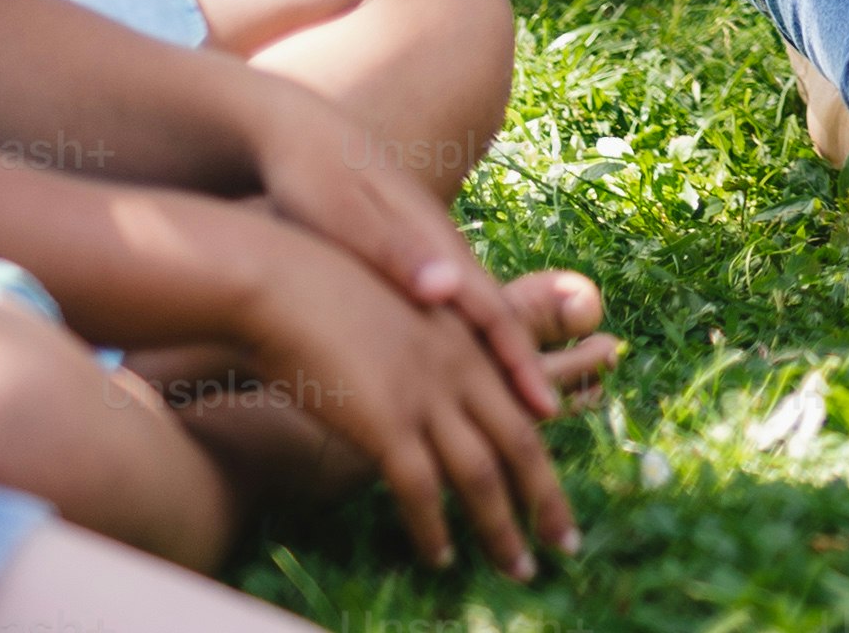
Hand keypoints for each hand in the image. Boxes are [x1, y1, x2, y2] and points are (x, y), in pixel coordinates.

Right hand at [235, 222, 578, 577]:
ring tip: (518, 568)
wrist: (280, 280)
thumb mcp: (397, 311)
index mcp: (467, 335)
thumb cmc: (325, 290)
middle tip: (568, 545)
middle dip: (546, 500)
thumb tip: (433, 383)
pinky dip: (433, 529)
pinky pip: (421, 490)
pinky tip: (440, 556)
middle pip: (521, 443)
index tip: (562, 471)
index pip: (528, 398)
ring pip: (483, 475)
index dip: (550, 443)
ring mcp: (427, 394)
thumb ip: (426, 346)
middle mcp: (460, 365)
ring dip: (501, 529)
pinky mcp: (385, 422)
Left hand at [248, 94, 556, 416]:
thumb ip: (394, 250)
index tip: (544, 408)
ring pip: (470, 312)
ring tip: (514, 403)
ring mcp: (422, 249)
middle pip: (492, 316)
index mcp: (432, 243)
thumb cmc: (309, 175)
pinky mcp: (401, 253)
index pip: (491, 311)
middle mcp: (439, 248)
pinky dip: (461, 339)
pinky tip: (455, 363)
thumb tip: (447, 290)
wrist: (292, 130)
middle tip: (549, 422)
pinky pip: (445, 305)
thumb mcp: (345, 212)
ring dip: (495, 357)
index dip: (518, 362)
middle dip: (521, 368)